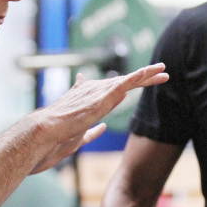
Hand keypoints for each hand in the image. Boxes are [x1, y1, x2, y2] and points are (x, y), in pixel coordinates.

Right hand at [31, 63, 167, 171]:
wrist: (43, 133)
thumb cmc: (57, 137)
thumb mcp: (80, 134)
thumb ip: (92, 131)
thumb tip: (102, 128)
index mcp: (92, 98)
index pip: (118, 88)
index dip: (134, 83)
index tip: (148, 79)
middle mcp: (96, 92)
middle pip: (126, 82)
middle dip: (146, 76)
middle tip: (163, 70)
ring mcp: (98, 94)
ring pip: (128, 81)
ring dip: (146, 74)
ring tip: (162, 69)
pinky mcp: (99, 100)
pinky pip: (120, 86)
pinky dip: (134, 78)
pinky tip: (146, 73)